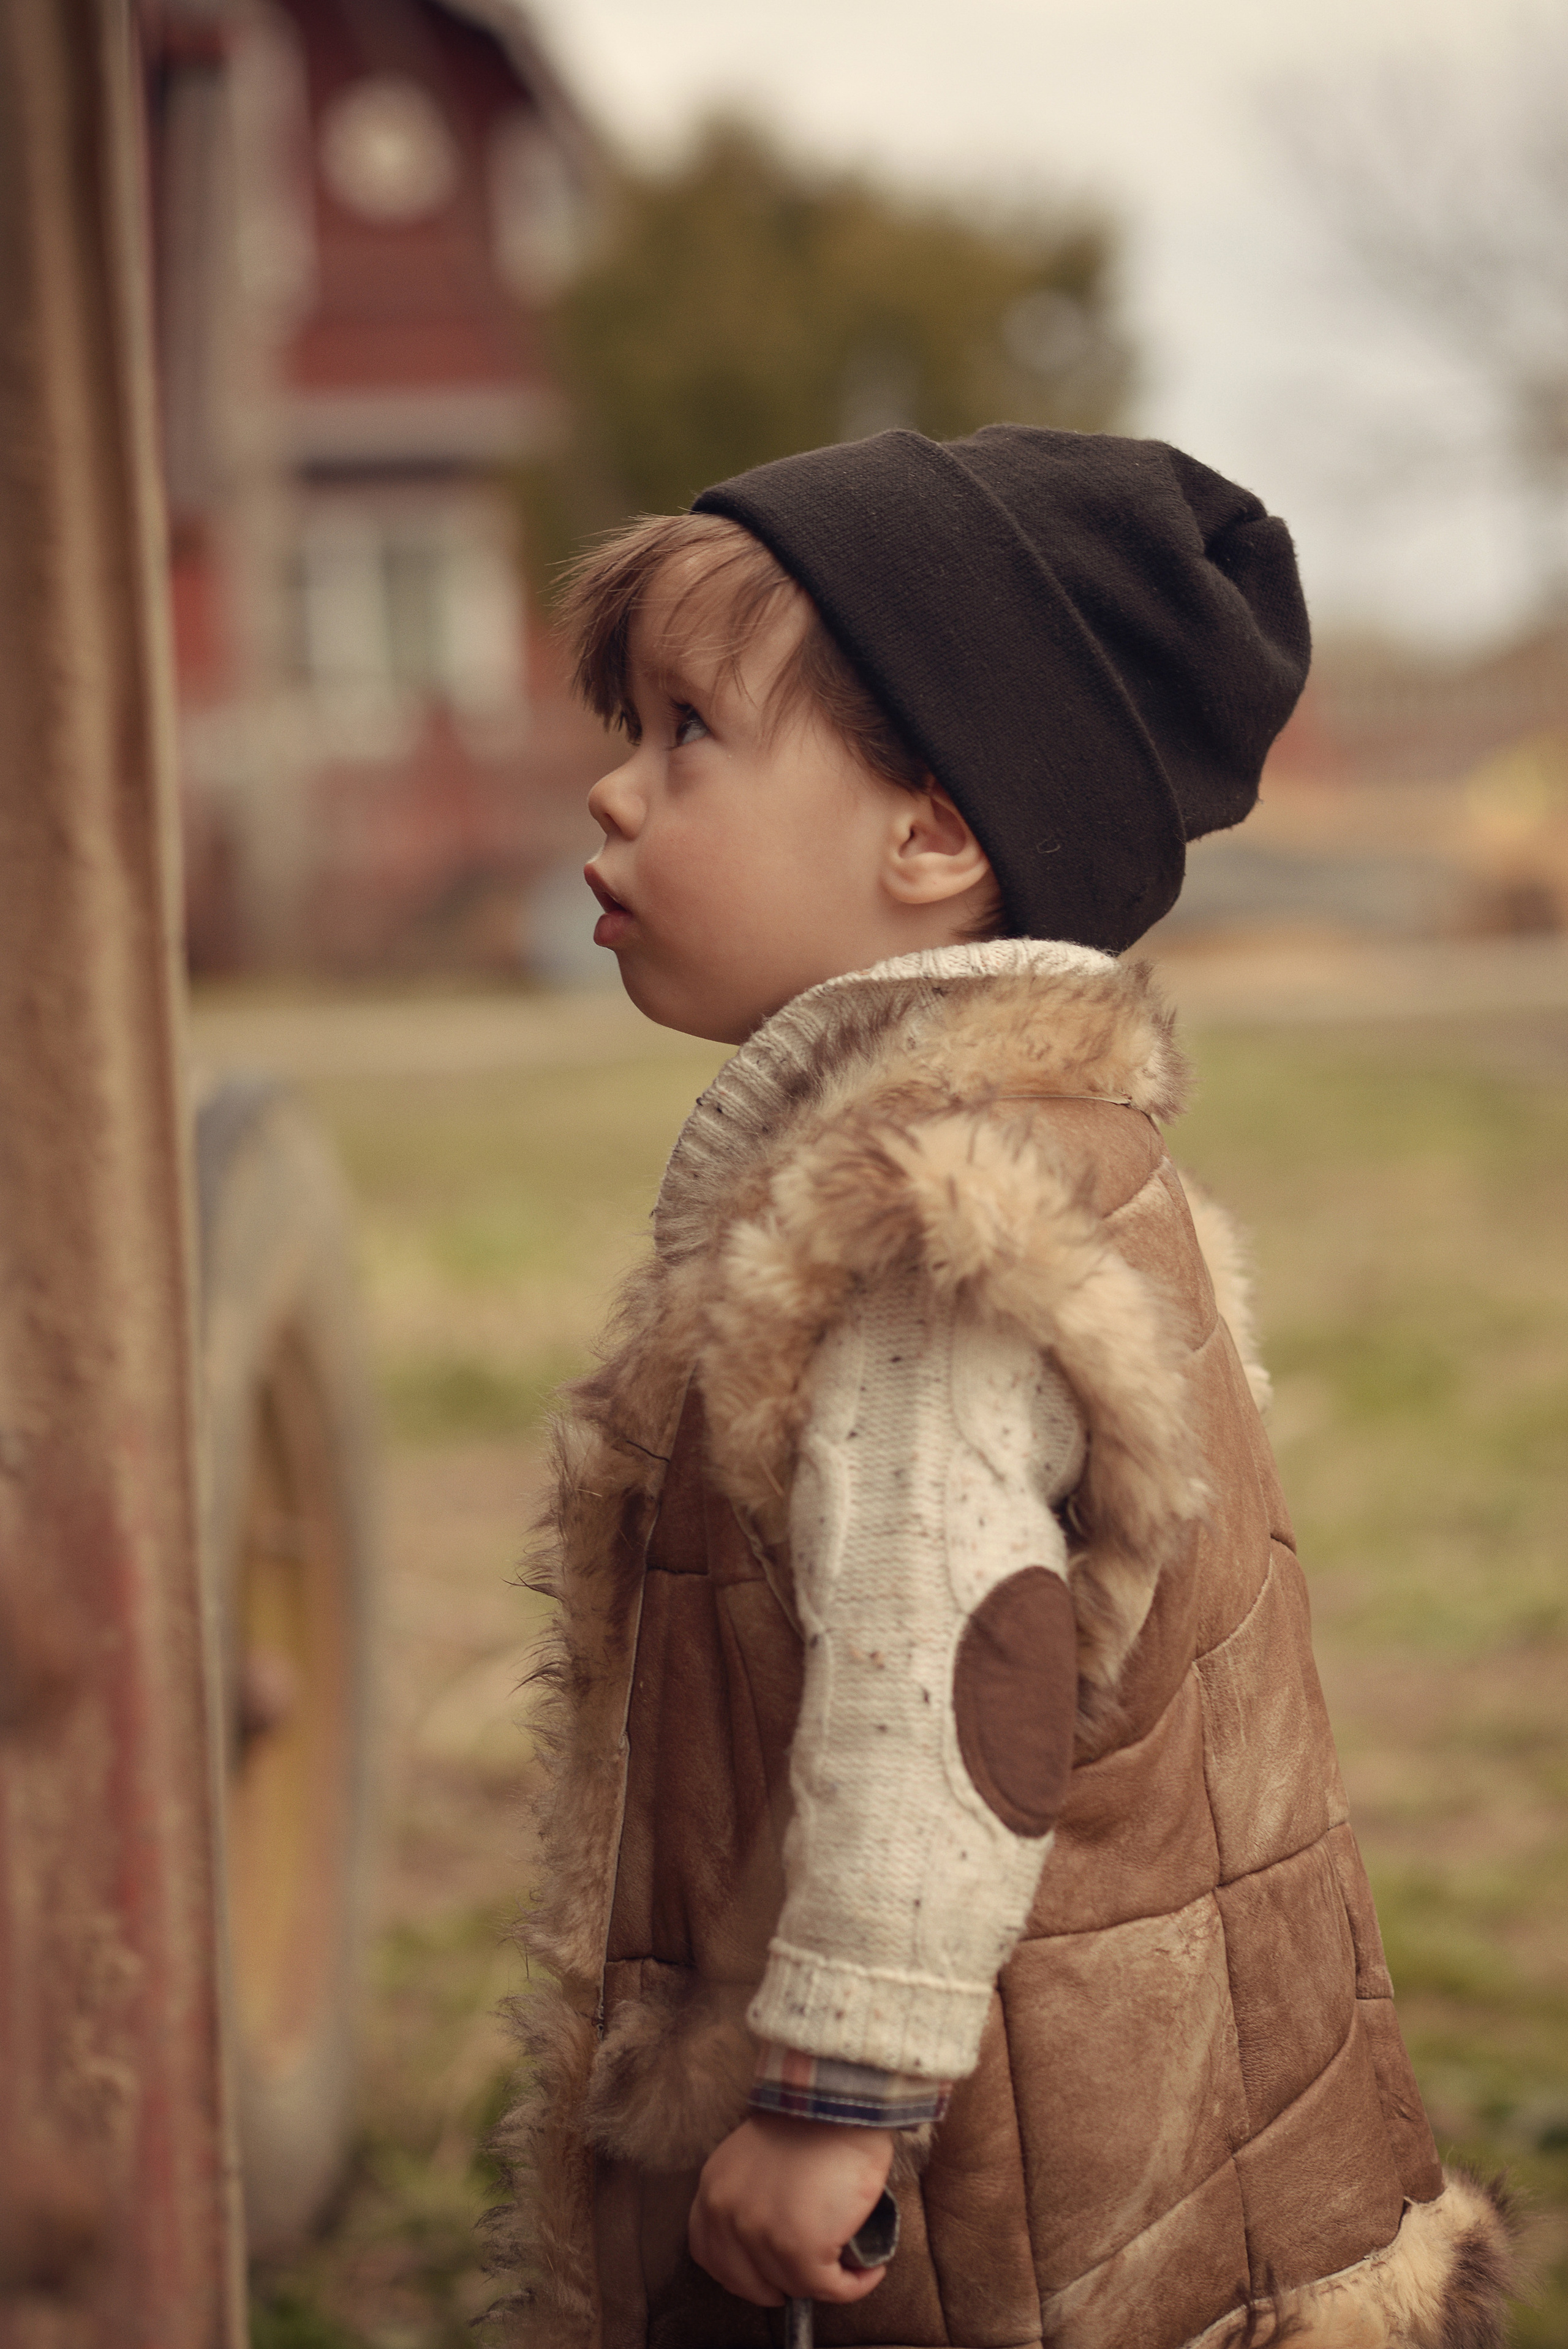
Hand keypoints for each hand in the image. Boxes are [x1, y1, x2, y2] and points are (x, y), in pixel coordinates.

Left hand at [689, 2112, 894, 2306]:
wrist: (838, 2099)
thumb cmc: (810, 2121)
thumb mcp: (754, 2159)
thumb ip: (748, 2197)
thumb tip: (770, 2244)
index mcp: (713, 2191)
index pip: (709, 2254)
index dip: (741, 2271)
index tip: (768, 2272)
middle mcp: (727, 2216)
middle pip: (746, 2281)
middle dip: (780, 2284)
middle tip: (812, 2272)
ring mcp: (761, 2235)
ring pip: (792, 2286)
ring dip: (824, 2283)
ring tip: (849, 2265)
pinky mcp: (800, 2248)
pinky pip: (829, 2288)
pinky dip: (854, 2285)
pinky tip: (869, 2271)